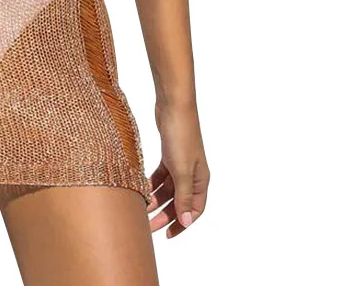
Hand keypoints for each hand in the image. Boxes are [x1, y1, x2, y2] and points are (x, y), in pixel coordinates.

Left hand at [146, 100, 208, 238]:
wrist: (173, 105)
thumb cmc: (181, 135)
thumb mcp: (182, 170)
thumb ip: (183, 197)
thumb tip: (187, 222)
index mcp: (201, 180)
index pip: (194, 210)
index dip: (181, 224)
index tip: (167, 236)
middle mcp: (193, 173)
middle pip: (178, 201)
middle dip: (164, 215)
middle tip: (148, 228)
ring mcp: (180, 163)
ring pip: (167, 189)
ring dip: (155, 199)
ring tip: (140, 210)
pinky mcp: (168, 153)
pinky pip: (160, 175)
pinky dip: (151, 183)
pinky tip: (140, 189)